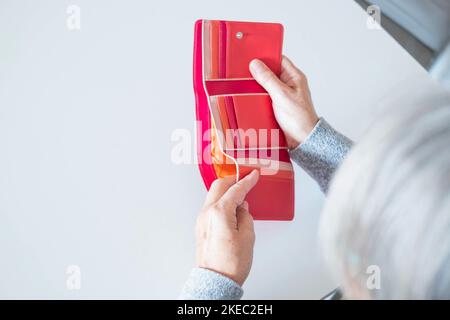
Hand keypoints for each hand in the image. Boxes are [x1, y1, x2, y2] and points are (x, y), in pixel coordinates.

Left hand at [195, 170, 259, 285]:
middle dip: (233, 180)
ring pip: (213, 195)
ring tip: (240, 193)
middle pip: (219, 186)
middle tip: (245, 178)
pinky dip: (221, 201)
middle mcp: (207, 213)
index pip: (235, 190)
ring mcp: (201, 220)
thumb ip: (246, 216)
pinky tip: (231, 207)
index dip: (247, 181)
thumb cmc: (231, 263)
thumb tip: (243, 208)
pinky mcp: (200, 227)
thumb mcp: (247, 237)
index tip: (254, 174)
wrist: (215, 281)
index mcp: (219, 212)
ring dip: (226, 190)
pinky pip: (210, 206)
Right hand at [249, 56, 318, 148]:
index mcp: (294, 77)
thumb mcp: (282, 95)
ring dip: (255, 87)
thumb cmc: (299, 119)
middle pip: (269, 72)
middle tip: (242, 71)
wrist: (302, 140)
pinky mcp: (276, 106)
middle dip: (257, 73)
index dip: (265, 56)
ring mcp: (282, 96)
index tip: (251, 55)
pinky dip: (256, 97)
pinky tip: (247, 98)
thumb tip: (255, 64)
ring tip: (242, 85)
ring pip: (264, 86)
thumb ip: (268, 79)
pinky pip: (263, 97)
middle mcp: (288, 84)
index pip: (279, 59)